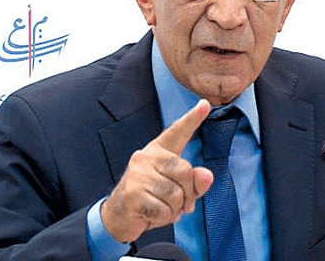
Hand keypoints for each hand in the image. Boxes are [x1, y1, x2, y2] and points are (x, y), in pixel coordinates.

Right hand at [100, 99, 213, 242]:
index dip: (193, 119)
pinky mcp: (132, 194)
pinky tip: (152, 215)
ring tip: (163, 208)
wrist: (118, 216)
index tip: (205, 104)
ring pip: (176, 195)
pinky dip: (163, 219)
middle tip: (179, 205)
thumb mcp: (177, 190)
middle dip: (188, 195)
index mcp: (159, 151)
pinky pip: (163, 210)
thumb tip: (206, 175)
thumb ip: (194, 182)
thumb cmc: (151, 198)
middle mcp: (146, 156)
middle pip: (186, 172)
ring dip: (174, 210)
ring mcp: (137, 174)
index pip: (178, 132)